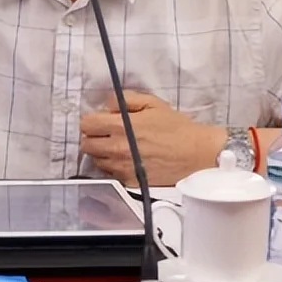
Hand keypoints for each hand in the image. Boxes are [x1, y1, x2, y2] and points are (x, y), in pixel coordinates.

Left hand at [80, 90, 222, 186]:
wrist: (196, 154)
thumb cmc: (176, 127)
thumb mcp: (152, 103)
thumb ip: (125, 99)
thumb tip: (107, 105)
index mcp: (120, 127)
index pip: (86, 124)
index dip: (91, 120)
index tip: (100, 120)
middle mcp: (117, 149)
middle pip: (86, 144)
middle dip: (93, 136)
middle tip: (106, 133)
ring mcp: (122, 168)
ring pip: (96, 161)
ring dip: (102, 153)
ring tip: (118, 146)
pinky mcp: (130, 181)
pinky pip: (110, 174)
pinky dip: (113, 167)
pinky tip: (127, 159)